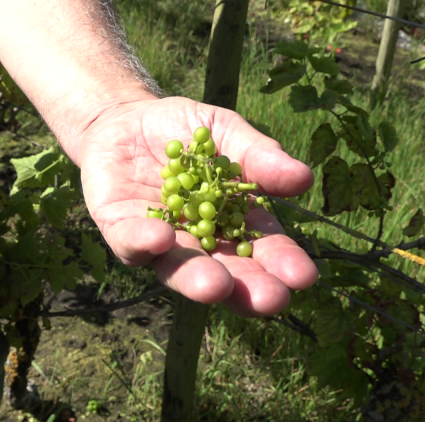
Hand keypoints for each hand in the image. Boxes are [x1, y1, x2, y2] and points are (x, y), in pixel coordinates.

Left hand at [77, 96, 318, 316]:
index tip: (304, 277)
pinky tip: (162, 239)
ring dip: (197, 279)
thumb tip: (304, 178)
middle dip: (246, 288)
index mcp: (232, 222)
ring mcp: (159, 241)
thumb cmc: (185, 131)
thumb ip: (258, 157)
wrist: (127, 117)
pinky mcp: (120, 230)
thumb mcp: (227, 133)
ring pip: (177, 269)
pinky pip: (130, 242)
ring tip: (217, 286)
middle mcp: (198, 242)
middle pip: (225, 272)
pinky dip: (145, 242)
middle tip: (270, 300)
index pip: (262, 249)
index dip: (282, 263)